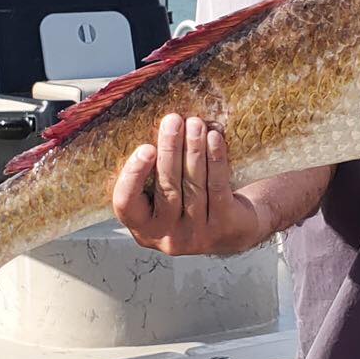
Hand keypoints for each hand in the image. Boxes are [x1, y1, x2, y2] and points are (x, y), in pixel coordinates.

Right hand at [112, 113, 269, 257]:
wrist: (233, 228)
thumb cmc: (190, 201)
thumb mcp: (163, 195)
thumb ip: (154, 173)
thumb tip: (157, 128)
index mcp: (142, 227)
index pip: (126, 203)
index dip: (133, 175)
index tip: (145, 148)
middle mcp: (166, 236)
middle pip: (166, 188)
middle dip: (170, 150)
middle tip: (173, 121)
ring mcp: (196, 235)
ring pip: (193, 186)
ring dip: (194, 150)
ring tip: (195, 124)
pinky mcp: (224, 227)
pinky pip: (217, 188)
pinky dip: (215, 160)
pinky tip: (214, 139)